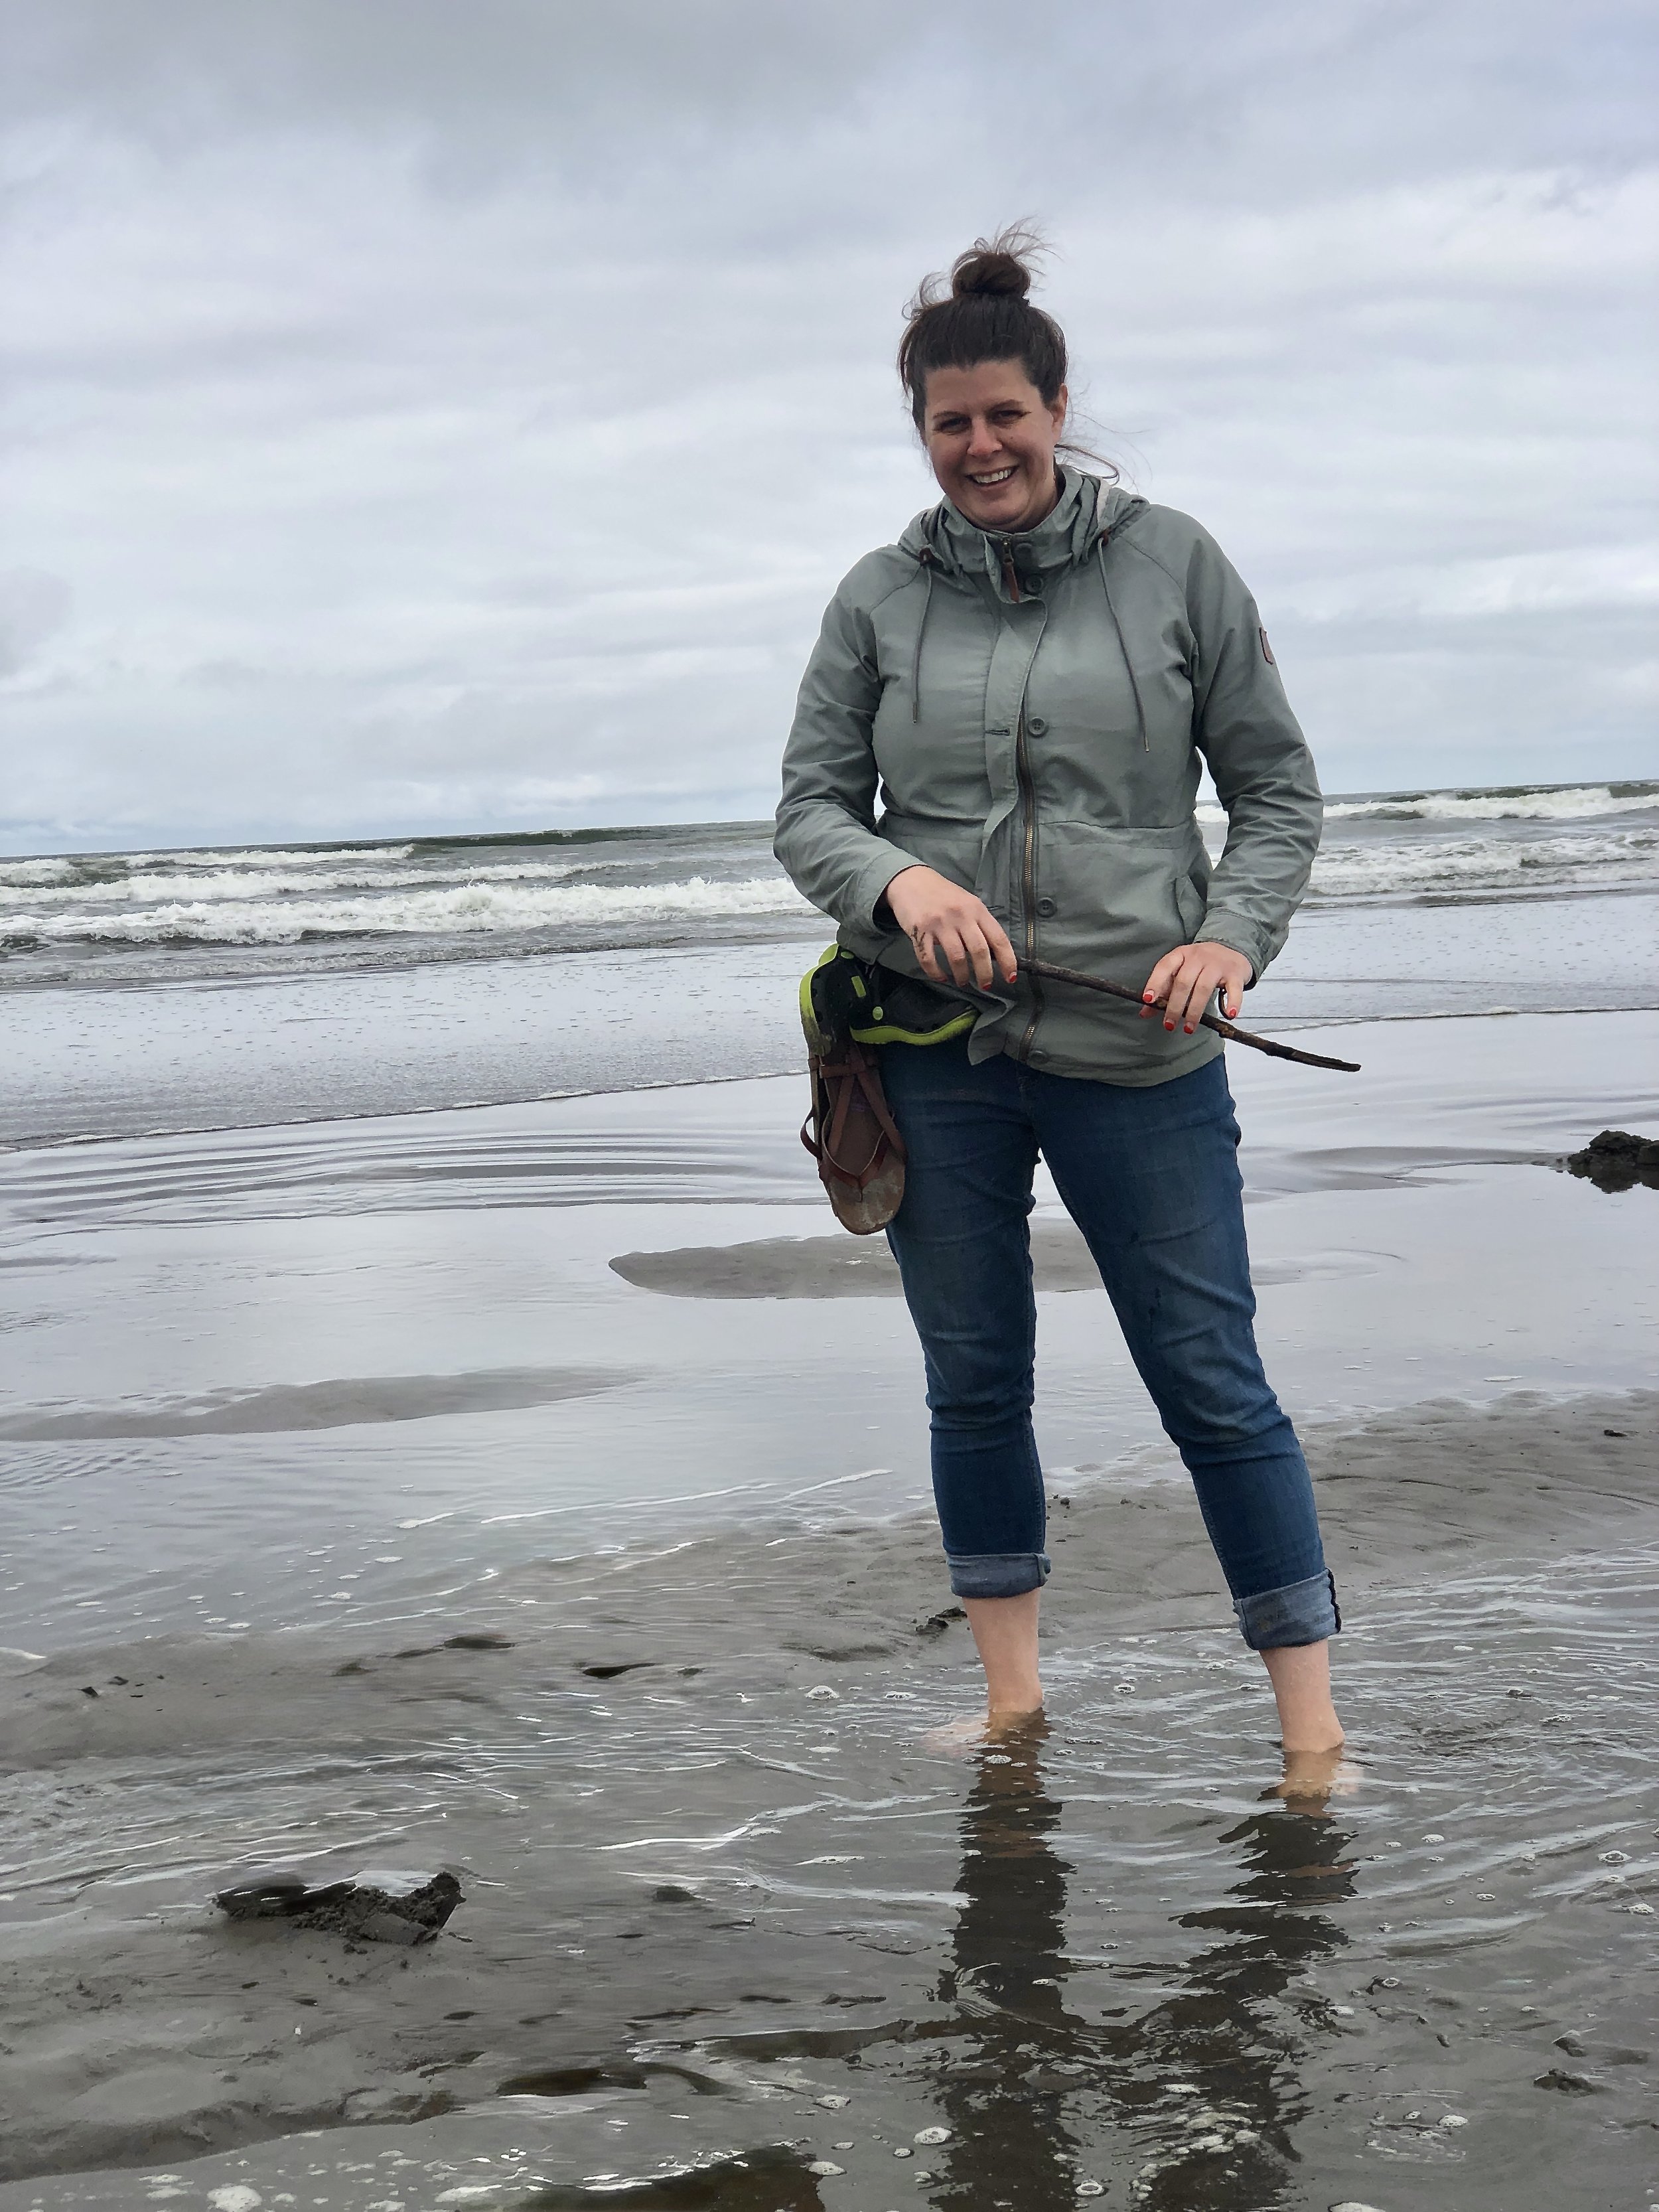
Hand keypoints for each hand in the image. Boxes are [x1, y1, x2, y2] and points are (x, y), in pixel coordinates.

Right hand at [883, 866, 1017, 991]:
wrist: (911, 880)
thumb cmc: (943, 894)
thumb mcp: (967, 903)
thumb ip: (979, 924)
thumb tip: (993, 955)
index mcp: (977, 909)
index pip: (998, 938)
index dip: (1007, 960)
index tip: (1010, 978)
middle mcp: (961, 916)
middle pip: (979, 950)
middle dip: (985, 973)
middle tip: (985, 985)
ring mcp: (939, 923)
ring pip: (957, 957)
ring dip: (962, 975)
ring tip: (963, 982)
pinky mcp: (919, 930)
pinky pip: (928, 958)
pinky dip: (935, 972)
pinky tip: (941, 976)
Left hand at [1140, 940, 1252, 1033]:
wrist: (1231, 949)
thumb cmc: (1201, 964)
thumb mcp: (1180, 971)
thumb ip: (1163, 991)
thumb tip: (1144, 1012)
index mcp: (1181, 955)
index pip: (1165, 967)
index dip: (1155, 983)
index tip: (1148, 1000)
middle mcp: (1198, 957)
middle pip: (1184, 982)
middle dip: (1174, 1006)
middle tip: (1169, 1025)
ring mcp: (1218, 964)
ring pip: (1204, 988)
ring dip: (1195, 1011)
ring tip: (1189, 1028)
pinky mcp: (1235, 974)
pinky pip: (1234, 989)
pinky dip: (1232, 1002)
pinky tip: (1228, 1015)